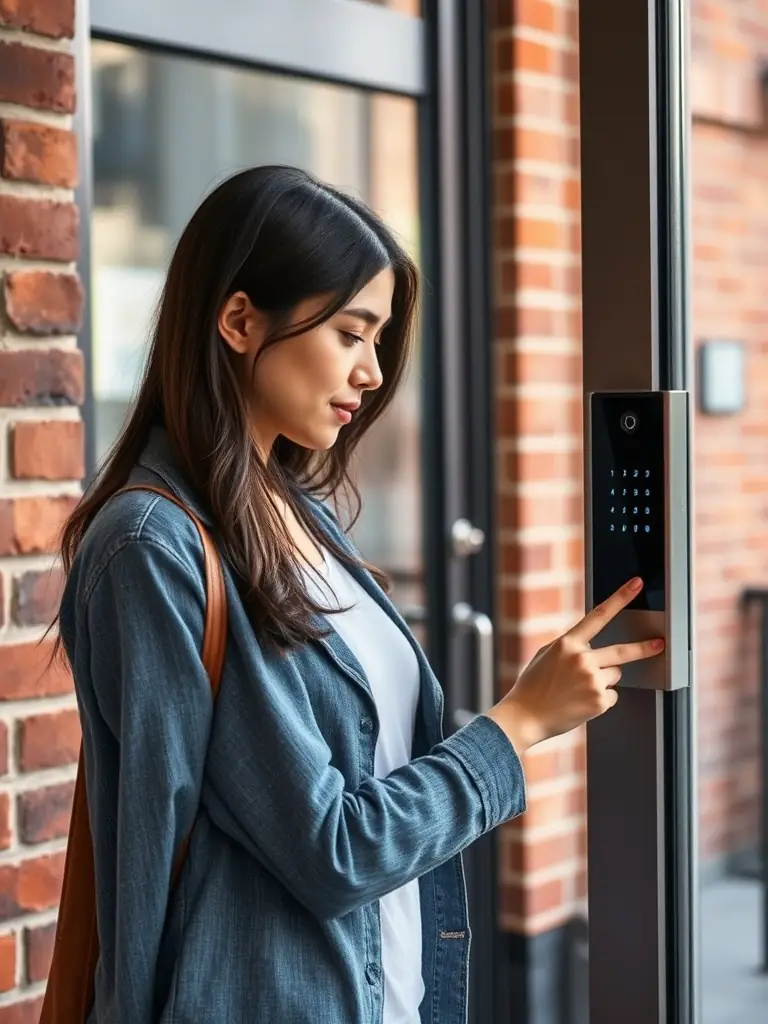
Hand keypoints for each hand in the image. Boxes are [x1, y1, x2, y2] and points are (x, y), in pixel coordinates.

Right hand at [485, 577, 663, 753]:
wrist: (526, 716)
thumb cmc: (533, 686)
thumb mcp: (546, 655)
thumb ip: (569, 645)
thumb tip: (590, 642)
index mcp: (568, 644)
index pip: (599, 615)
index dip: (620, 597)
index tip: (636, 584)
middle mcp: (582, 659)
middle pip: (623, 651)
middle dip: (644, 648)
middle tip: (660, 644)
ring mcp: (593, 680)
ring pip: (615, 674)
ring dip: (604, 679)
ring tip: (578, 689)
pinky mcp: (600, 701)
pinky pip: (612, 695)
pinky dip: (601, 699)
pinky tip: (581, 701)